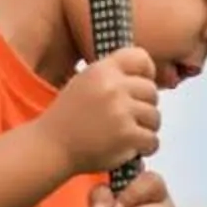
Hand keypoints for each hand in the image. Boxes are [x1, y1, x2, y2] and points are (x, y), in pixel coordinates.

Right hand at [44, 46, 160, 177]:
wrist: (51, 147)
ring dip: (146, 129)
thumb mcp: (85, 82)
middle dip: (145, 107)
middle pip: (152, 91)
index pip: (141, 58)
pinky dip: (145, 148)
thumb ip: (112, 76)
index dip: (147, 73)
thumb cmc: (69, 118)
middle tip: (130, 119)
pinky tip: (131, 149)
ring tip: (128, 135)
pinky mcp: (127, 135)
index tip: (140, 88)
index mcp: (102, 70)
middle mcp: (113, 86)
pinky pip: (153, 140)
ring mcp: (121, 111)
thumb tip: (147, 76)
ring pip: (155, 117)